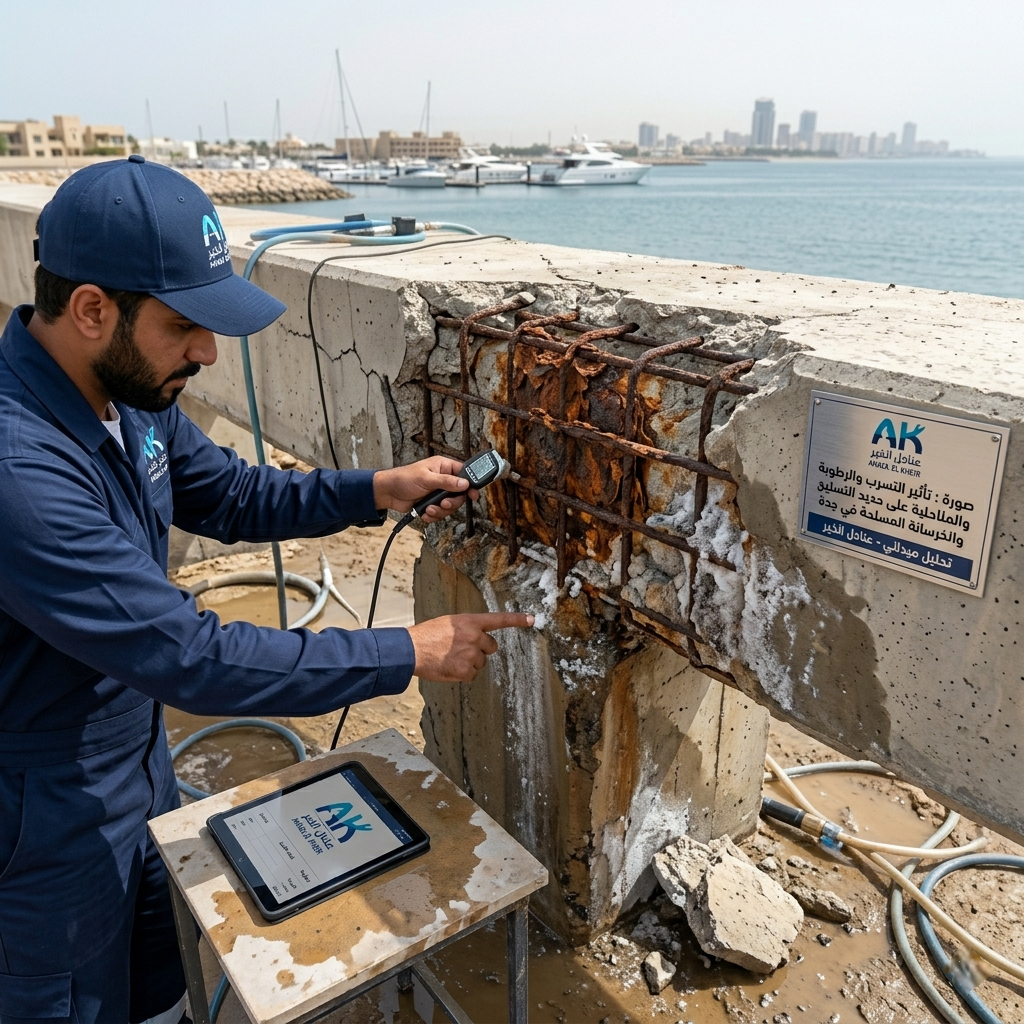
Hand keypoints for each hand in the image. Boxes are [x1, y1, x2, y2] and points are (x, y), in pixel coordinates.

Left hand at [372, 456, 480, 523]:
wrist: (388, 493)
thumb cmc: (403, 479)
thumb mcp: (426, 478)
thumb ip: (447, 482)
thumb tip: (464, 483)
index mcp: (443, 467)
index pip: (464, 474)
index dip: (470, 484)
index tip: (473, 494)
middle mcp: (443, 480)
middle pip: (459, 494)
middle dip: (452, 502)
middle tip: (443, 503)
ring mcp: (438, 493)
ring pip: (451, 506)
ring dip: (441, 510)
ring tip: (429, 508)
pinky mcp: (432, 504)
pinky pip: (441, 513)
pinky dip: (433, 515)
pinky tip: (425, 512)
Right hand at [407, 613, 534, 682]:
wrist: (412, 650)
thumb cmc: (426, 636)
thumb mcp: (448, 624)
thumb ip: (466, 629)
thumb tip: (477, 639)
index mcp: (469, 622)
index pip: (498, 619)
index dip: (517, 620)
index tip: (532, 619)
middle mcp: (474, 636)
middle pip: (491, 647)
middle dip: (480, 649)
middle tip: (460, 649)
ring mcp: (471, 654)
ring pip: (480, 662)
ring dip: (469, 662)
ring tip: (450, 657)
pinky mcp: (466, 670)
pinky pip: (472, 675)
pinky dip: (462, 674)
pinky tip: (449, 667)